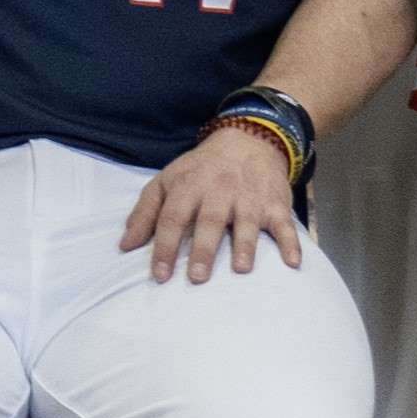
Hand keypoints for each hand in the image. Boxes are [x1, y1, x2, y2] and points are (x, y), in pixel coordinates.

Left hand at [119, 119, 309, 284]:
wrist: (249, 140)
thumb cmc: (200, 169)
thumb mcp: (167, 181)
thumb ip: (145, 213)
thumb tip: (125, 246)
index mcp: (188, 186)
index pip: (173, 217)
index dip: (165, 247)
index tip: (159, 275)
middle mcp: (219, 191)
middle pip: (209, 220)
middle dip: (203, 249)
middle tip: (197, 277)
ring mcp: (249, 197)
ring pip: (246, 221)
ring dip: (244, 246)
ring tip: (240, 269)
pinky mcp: (275, 203)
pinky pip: (284, 224)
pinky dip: (291, 242)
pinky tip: (292, 262)